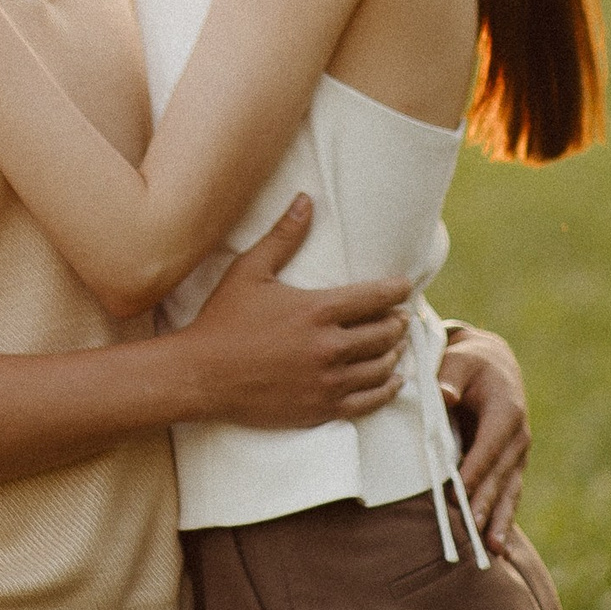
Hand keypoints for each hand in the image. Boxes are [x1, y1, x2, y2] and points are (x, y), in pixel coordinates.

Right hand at [181, 200, 409, 430]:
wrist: (204, 375)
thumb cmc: (224, 319)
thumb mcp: (250, 270)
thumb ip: (283, 236)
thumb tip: (306, 201)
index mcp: (316, 309)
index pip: (372, 297)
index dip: (395, 290)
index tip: (406, 286)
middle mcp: (329, 346)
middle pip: (382, 333)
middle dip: (396, 322)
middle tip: (402, 316)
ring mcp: (328, 381)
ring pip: (380, 367)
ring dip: (394, 353)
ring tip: (397, 345)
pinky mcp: (323, 408)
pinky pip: (369, 401)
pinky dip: (387, 389)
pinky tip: (394, 381)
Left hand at [437, 324, 529, 555]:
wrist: (494, 364)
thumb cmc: (469, 362)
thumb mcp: (460, 360)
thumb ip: (451, 376)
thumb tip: (444, 395)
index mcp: (506, 411)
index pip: (488, 446)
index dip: (475, 470)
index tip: (459, 492)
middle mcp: (518, 437)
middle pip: (499, 476)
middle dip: (485, 504)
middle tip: (472, 531)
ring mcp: (518, 454)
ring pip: (509, 492)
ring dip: (500, 520)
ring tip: (493, 550)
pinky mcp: (512, 465)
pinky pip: (508, 495)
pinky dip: (503, 518)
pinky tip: (496, 545)